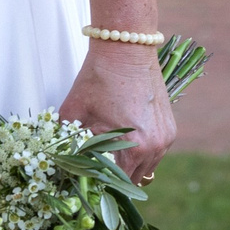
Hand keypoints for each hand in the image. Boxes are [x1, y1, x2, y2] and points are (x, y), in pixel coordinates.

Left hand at [59, 40, 176, 187]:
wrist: (125, 47)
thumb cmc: (97, 77)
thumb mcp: (73, 110)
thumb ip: (66, 140)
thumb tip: (58, 160)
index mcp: (133, 147)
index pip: (117, 183)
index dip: (101, 183)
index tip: (88, 178)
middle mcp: (155, 147)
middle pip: (133, 178)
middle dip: (114, 175)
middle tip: (95, 166)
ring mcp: (166, 138)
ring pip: (147, 166)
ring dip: (129, 163)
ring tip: (109, 151)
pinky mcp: (170, 128)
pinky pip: (156, 151)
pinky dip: (141, 150)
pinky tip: (124, 136)